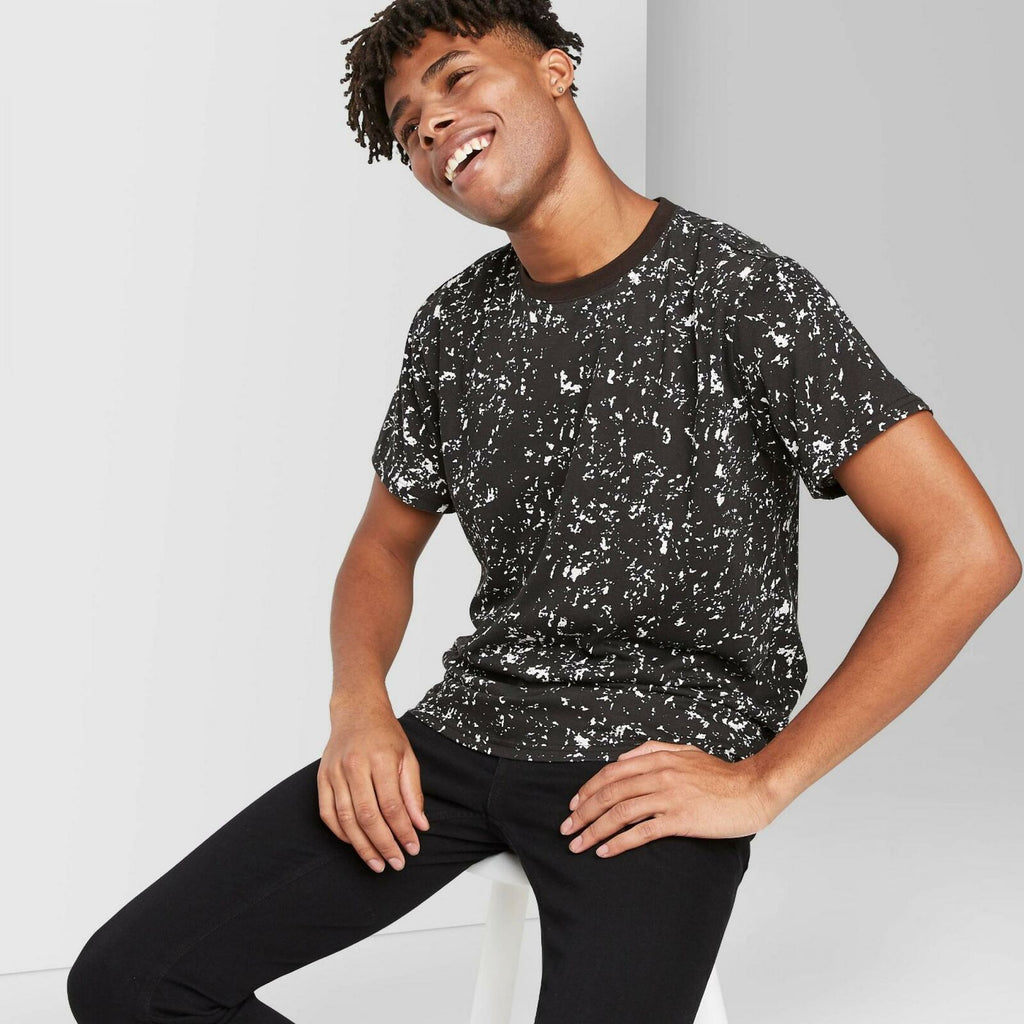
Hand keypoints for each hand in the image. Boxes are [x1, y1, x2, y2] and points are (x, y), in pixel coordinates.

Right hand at [318, 699, 429, 873]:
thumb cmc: (385, 733)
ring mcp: (334, 772)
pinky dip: (341, 833)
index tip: (412, 848)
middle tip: (396, 863)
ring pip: (346, 819)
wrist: (356, 710)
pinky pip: (328, 813)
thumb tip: (420, 825)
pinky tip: (355, 844)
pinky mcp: (322, 778)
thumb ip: (413, 792)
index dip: (403, 831)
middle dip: (384, 845)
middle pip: (368, 817)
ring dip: (362, 846)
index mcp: (379, 759)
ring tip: (377, 863)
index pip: (392, 806)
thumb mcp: (407, 756)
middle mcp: (354, 766)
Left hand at [558, 740, 774, 858]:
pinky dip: (619, 842)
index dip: (588, 789)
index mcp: (658, 758)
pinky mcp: (680, 819)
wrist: (752, 789)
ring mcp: (669, 797)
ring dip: (594, 830)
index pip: (611, 773)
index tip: (574, 805)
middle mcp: (659, 775)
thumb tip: (623, 759)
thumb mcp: (685, 751)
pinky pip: (642, 832)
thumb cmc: (721, 775)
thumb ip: (653, 751)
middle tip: (567, 828)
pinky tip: (606, 851)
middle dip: (583, 812)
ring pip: (620, 813)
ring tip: (579, 844)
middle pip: (609, 793)